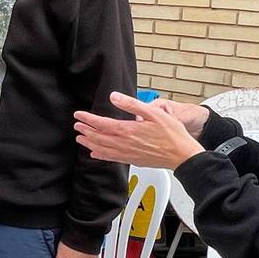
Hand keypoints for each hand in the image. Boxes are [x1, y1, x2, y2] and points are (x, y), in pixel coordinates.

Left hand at [73, 91, 205, 168]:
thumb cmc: (172, 134)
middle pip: (99, 137)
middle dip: (85, 131)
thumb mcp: (153, 112)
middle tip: (76, 126)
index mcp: (128, 130)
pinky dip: (100, 155)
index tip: (78, 115)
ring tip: (80, 139)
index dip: (87, 119)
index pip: (101, 124)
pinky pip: (111, 158)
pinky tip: (95, 154)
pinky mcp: (132, 160)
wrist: (181, 155)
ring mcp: (127, 154)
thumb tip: (114, 96)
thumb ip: (131, 104)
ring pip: (102, 149)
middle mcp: (124, 143)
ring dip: (89, 143)